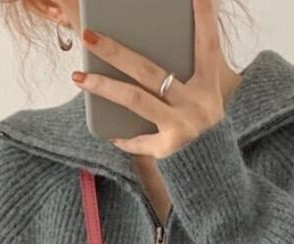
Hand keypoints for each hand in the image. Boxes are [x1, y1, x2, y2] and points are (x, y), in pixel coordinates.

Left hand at [72, 0, 226, 157]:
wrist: (214, 174)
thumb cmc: (203, 132)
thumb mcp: (203, 102)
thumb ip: (184, 80)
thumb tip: (139, 59)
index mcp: (208, 86)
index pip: (208, 46)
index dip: (204, 18)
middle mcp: (197, 103)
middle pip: (150, 70)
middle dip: (116, 51)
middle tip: (89, 35)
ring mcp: (184, 126)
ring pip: (135, 99)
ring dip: (103, 87)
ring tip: (78, 77)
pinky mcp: (170, 148)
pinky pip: (138, 139)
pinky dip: (124, 137)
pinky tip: (111, 133)